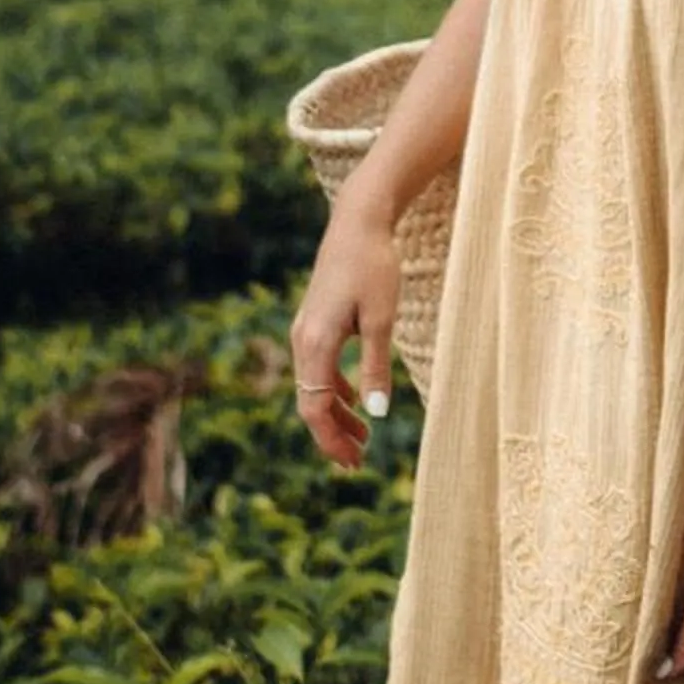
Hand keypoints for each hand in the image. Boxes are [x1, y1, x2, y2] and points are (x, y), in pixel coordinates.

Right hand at [289, 186, 400, 469]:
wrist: (359, 221)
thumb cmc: (374, 266)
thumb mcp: (381, 319)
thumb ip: (375, 366)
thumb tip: (377, 414)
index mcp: (315, 342)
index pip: (314, 408)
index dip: (331, 440)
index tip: (353, 462)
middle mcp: (303, 339)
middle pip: (310, 402)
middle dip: (332, 434)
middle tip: (358, 461)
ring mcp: (306, 329)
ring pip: (314, 386)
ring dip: (336, 413)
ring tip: (363, 436)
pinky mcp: (315, 320)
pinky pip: (319, 367)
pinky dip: (336, 388)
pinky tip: (358, 398)